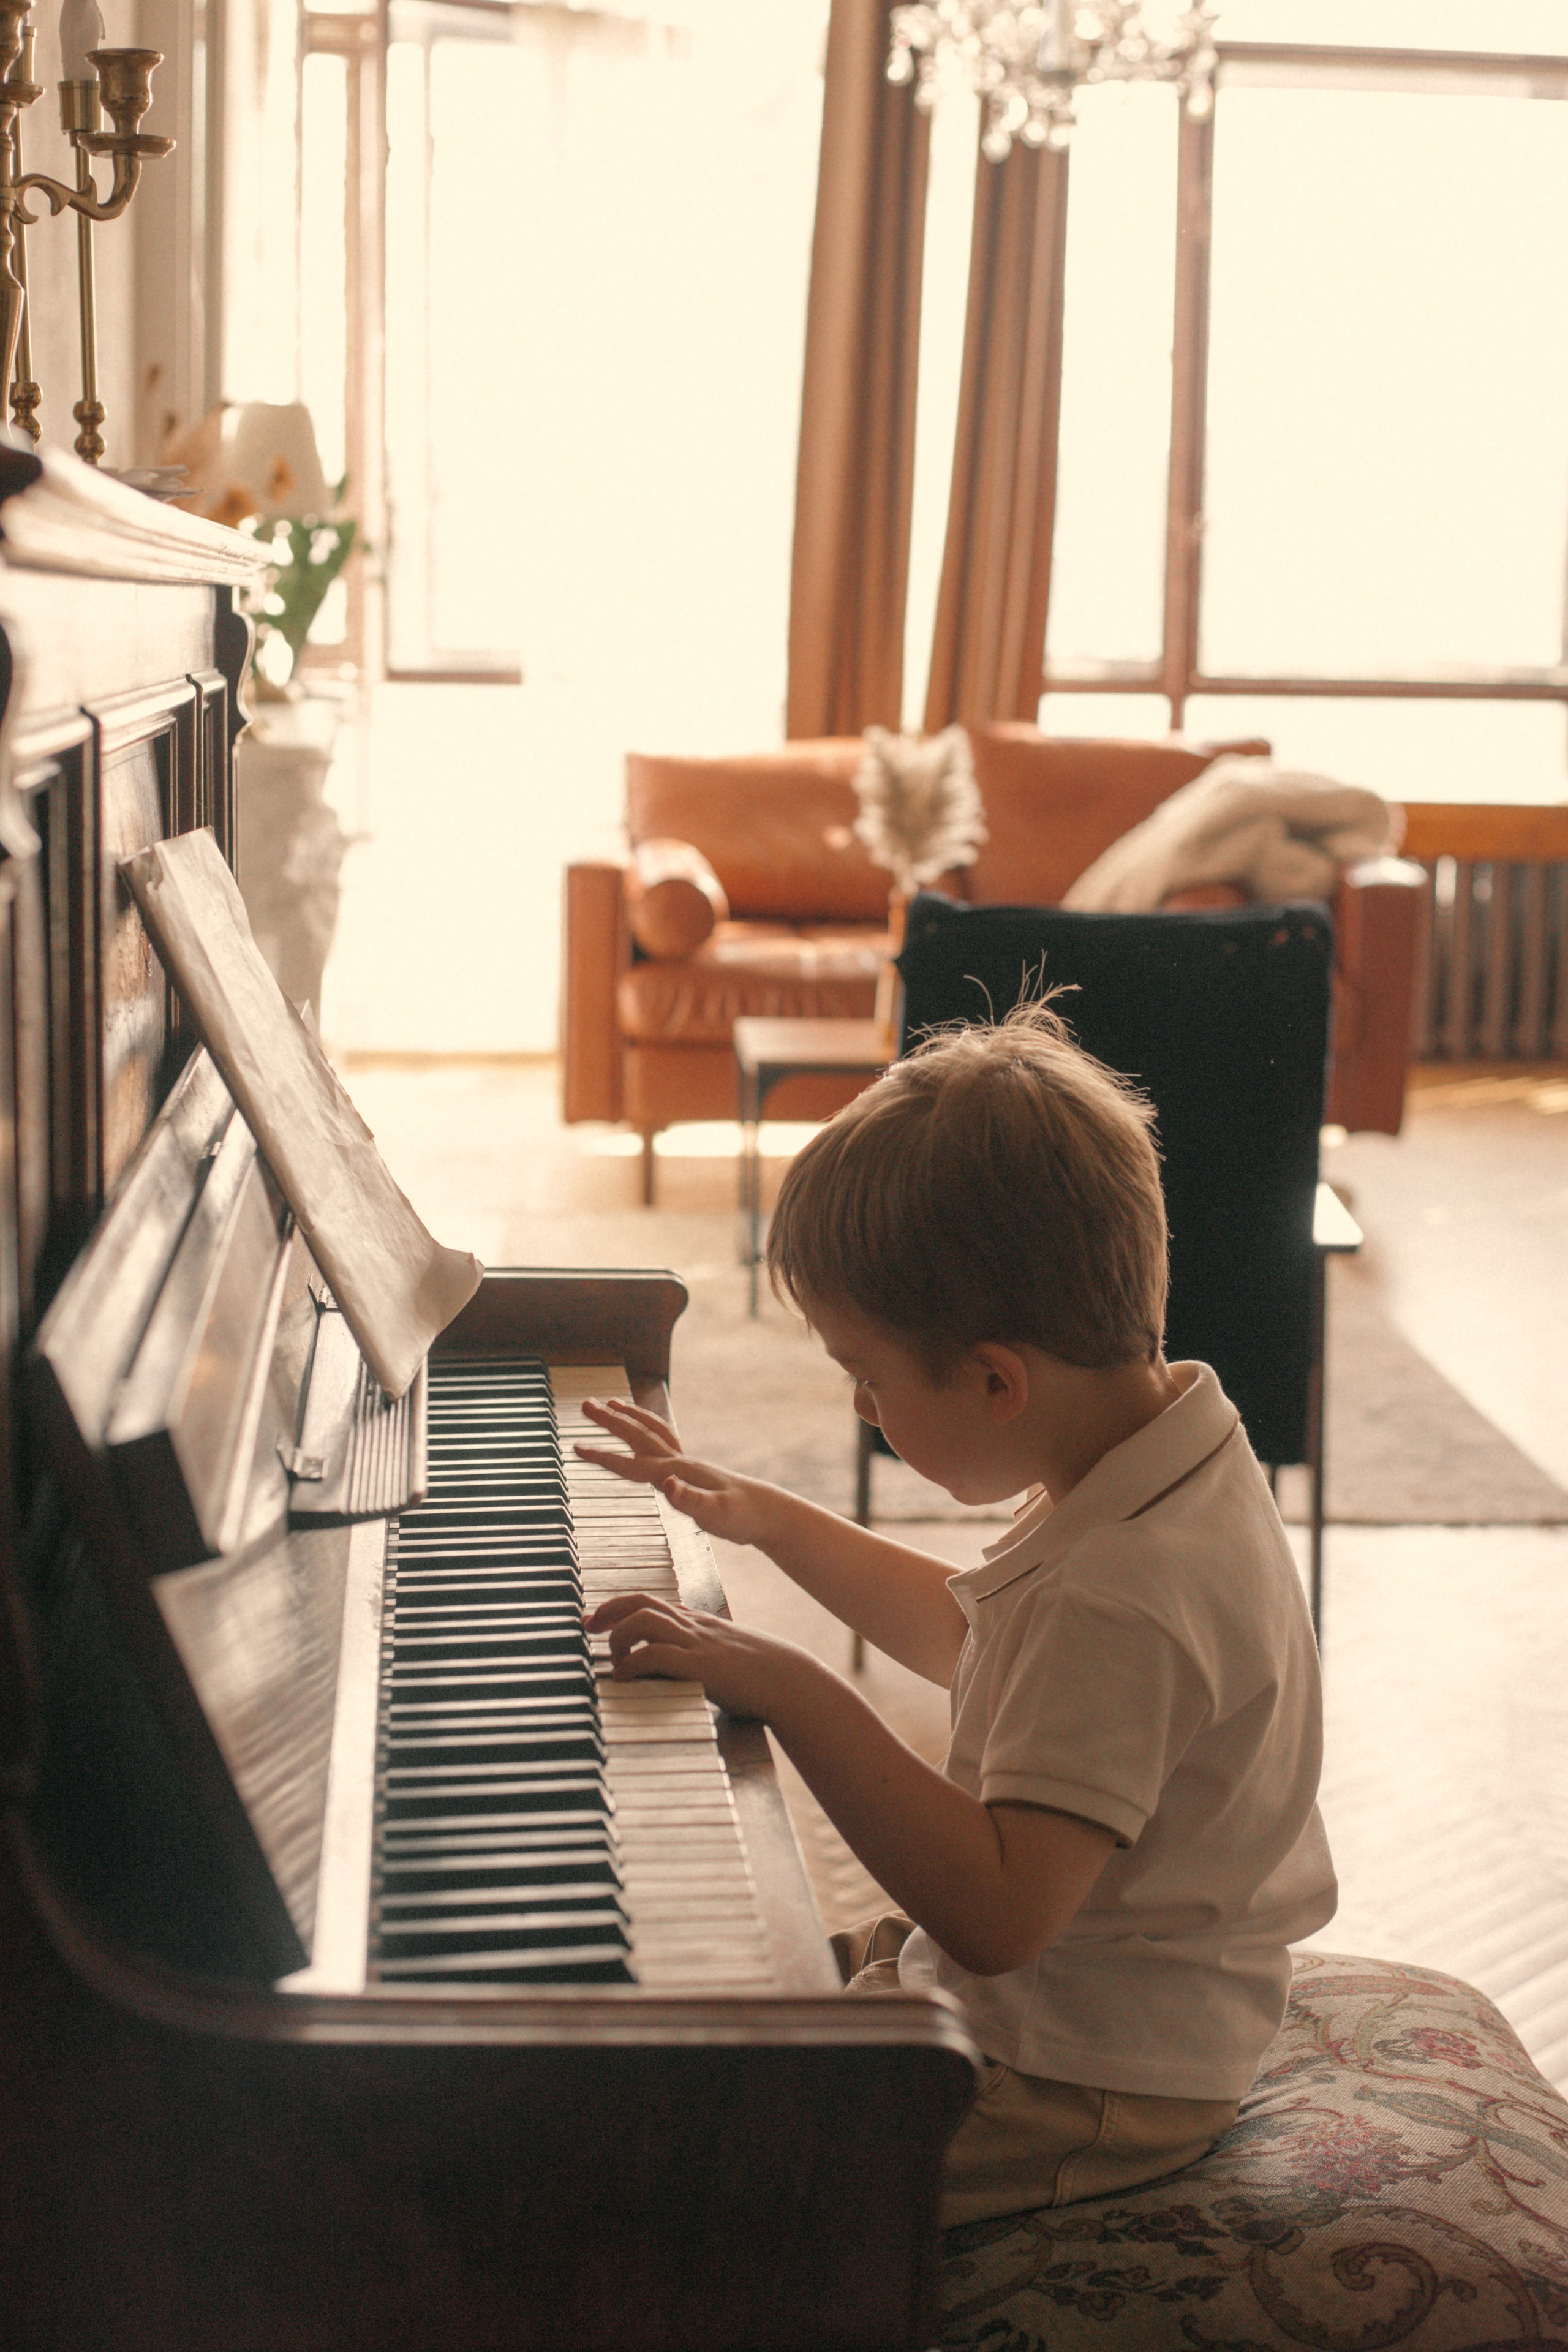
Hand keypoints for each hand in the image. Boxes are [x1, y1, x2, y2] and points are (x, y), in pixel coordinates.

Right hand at [574, 1397, 775, 1548]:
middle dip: (610, 1421)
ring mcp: (687, 1465)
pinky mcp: (693, 1472)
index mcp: (676, 1472)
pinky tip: (646, 1437)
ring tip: (613, 1405)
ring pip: (652, 1434)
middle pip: (638, 1436)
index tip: (576, 1447)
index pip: (631, 1464)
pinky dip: (650, 1432)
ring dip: (630, 1419)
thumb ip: (690, 1501)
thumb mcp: (715, 1514)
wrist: (769, 1513)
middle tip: (585, 1404)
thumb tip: (666, 1485)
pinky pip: (665, 1444)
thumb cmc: (742, 1516)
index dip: (603, 1457)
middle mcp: (679, 1462)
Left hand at [588, 1590, 810, 1721]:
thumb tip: (667, 1669)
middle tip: (588, 1626)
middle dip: (609, 1611)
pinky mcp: (701, 1666)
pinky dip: (633, 1663)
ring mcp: (697, 1643)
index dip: (618, 1606)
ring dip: (620, 1637)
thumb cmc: (757, 1675)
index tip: (595, 1618)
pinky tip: (623, 1677)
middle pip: (642, 1602)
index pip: (651, 1602)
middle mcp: (694, 1626)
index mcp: (697, 1622)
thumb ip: (694, 1655)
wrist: (789, 1681)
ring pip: (645, 1621)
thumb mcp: (720, 1657)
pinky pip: (657, 1655)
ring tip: (613, 1659)